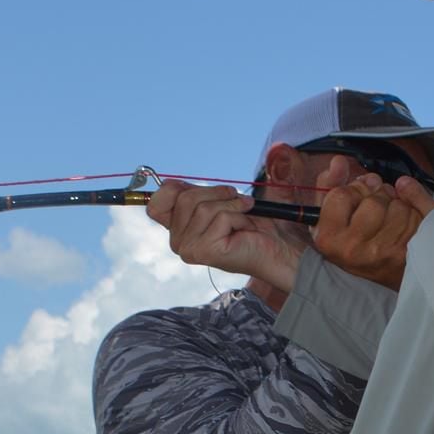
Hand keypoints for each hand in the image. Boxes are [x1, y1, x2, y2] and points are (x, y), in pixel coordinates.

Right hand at [148, 180, 298, 291]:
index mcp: (177, 229)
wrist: (278, 247)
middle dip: (217, 193)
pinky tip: (245, 231)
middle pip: (184, 197)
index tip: (205, 191)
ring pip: (203, 207)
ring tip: (243, 220)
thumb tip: (170, 181)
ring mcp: (189, 250)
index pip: (155, 203)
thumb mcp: (219, 200)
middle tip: (237, 203)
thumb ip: (195, 191)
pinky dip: (239, 217)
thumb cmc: (253, 225)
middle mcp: (178, 243)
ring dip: (232, 206)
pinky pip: (220, 217)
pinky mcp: (205, 252)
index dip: (176, 189)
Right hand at [312, 157, 433, 290]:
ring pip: (395, 203)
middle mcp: (353, 250)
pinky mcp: (408, 251)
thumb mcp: (336, 217)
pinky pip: (413, 210)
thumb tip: (338, 161)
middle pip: (371, 198)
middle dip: (377, 197)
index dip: (353, 192)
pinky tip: (409, 222)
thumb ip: (330, 185)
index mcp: (329, 240)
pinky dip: (415, 208)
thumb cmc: (363, 242)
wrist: (392, 275)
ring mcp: (382, 252)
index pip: (341, 194)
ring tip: (393, 220)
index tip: (357, 202)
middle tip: (377, 212)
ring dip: (397, 205)